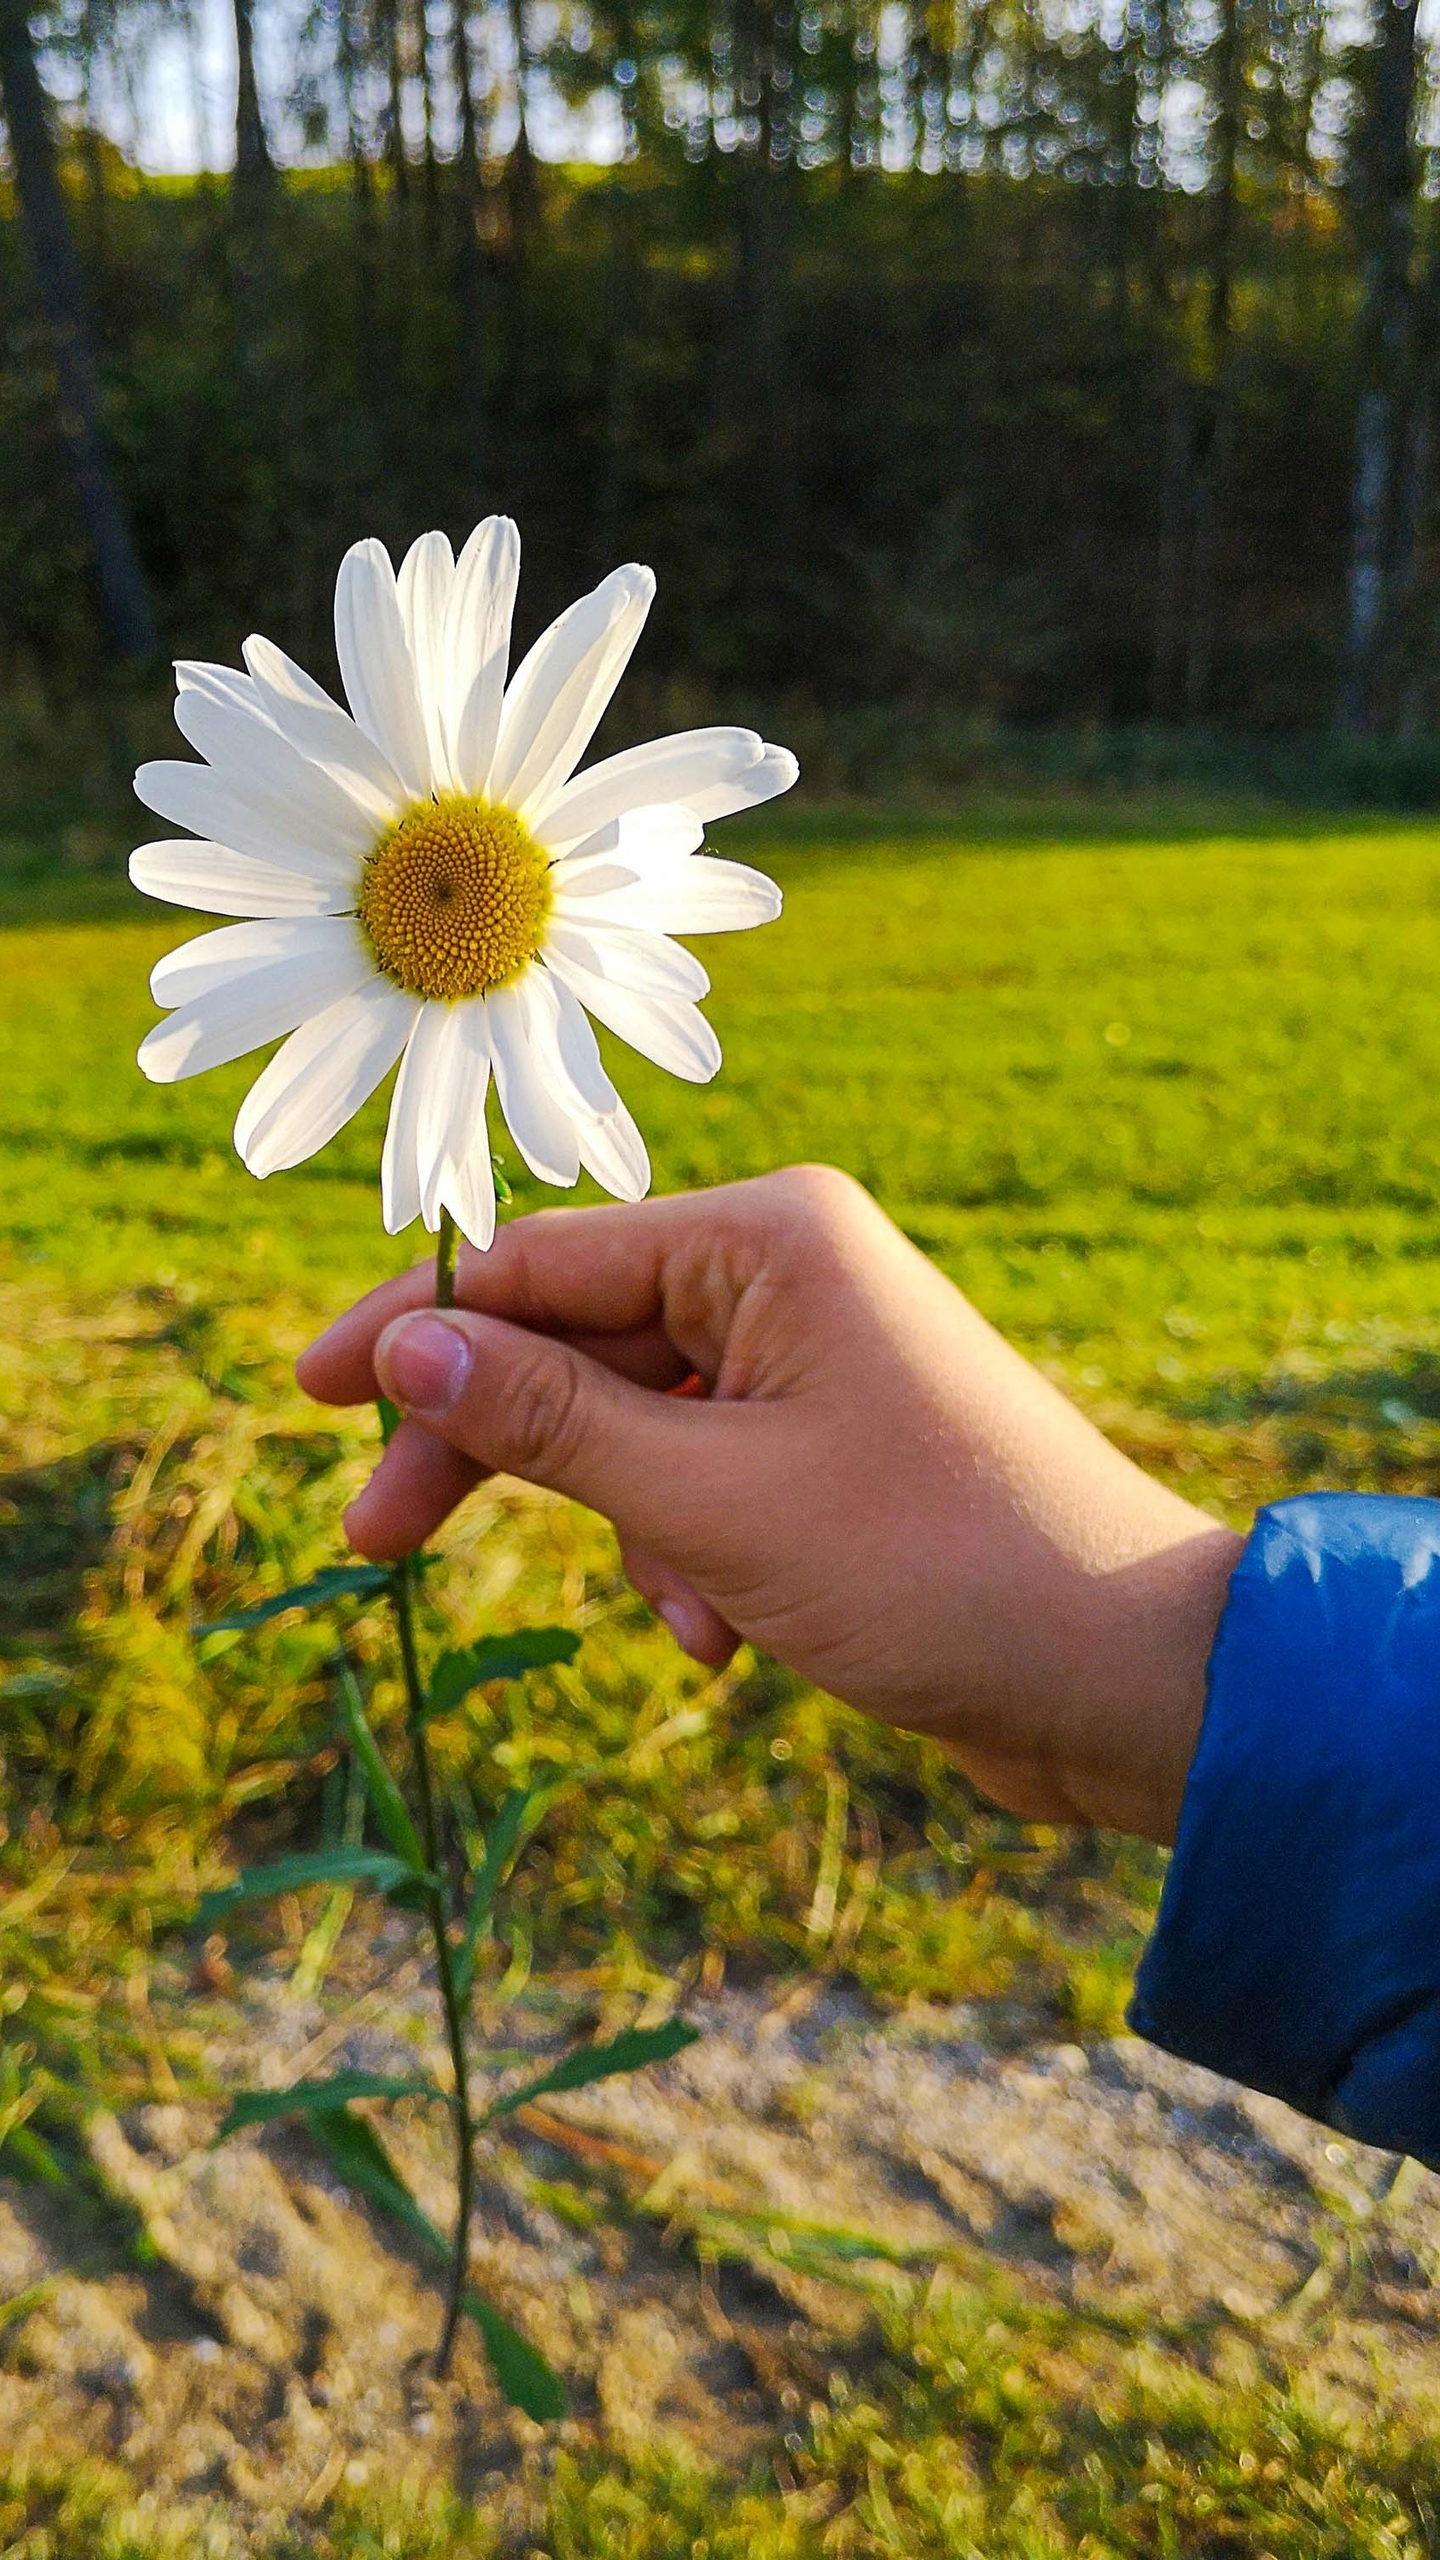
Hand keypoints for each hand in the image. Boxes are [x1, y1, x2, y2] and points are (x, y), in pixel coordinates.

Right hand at [296, 1167, 1240, 1841]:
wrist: (1124, 1677)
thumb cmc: (936, 1568)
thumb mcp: (710, 1499)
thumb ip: (547, 1420)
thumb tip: (406, 1347)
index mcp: (768, 1237)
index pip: (541, 1261)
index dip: (415, 1329)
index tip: (306, 1394)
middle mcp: (790, 1276)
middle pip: (578, 1343)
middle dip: (496, 1451)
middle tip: (374, 1540)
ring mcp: (815, 1361)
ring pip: (636, 1427)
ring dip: (631, 1533)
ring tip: (695, 1617)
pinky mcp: (832, 1447)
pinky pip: (704, 1481)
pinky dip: (693, 1559)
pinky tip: (731, 1639)